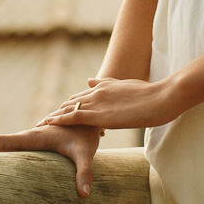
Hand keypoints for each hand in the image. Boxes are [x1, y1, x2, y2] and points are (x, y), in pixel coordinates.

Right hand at [0, 124, 101, 197]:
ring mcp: (30, 139)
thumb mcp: (85, 153)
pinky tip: (0, 167)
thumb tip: (84, 195)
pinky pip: (13, 148)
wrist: (88, 116)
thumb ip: (84, 173)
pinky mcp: (34, 143)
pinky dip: (2, 155)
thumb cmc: (85, 134)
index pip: (4, 140)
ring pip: (5, 145)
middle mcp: (28, 136)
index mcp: (34, 136)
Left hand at [37, 76, 183, 130]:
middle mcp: (97, 92)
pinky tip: (49, 123)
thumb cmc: (151, 94)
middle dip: (58, 111)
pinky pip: (74, 117)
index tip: (58, 111)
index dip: (69, 105)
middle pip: (71, 102)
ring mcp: (97, 103)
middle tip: (43, 119)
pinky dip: (60, 120)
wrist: (162, 97)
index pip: (81, 97)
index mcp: (104, 87)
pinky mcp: (100, 115)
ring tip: (40, 122)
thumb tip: (89, 81)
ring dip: (55, 116)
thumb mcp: (126, 86)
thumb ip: (107, 84)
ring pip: (69, 109)